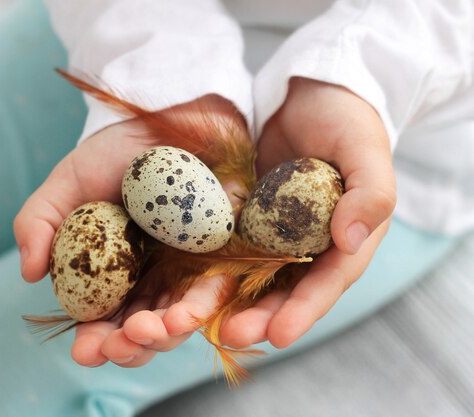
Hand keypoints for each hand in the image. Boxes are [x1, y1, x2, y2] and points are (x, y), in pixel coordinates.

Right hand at [14, 96, 247, 366]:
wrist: (170, 113)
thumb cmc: (117, 151)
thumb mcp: (68, 182)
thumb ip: (39, 221)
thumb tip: (29, 274)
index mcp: (114, 272)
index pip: (103, 319)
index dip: (94, 341)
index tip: (85, 351)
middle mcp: (153, 277)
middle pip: (143, 329)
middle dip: (129, 347)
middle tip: (117, 345)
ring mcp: (189, 268)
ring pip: (178, 319)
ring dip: (164, 336)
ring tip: (150, 332)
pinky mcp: (225, 252)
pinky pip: (217, 288)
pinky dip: (201, 306)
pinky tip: (183, 316)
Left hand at [218, 77, 395, 348]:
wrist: (309, 92)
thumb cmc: (347, 118)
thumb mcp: (365, 149)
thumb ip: (370, 193)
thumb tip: (351, 241)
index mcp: (350, 236)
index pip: (330, 280)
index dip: (306, 310)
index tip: (281, 335)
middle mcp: (314, 243)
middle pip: (290, 289)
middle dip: (264, 317)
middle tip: (234, 336)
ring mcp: (280, 233)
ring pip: (259, 278)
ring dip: (237, 304)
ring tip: (211, 327)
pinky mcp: (251, 219)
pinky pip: (234, 249)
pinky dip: (218, 271)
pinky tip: (195, 288)